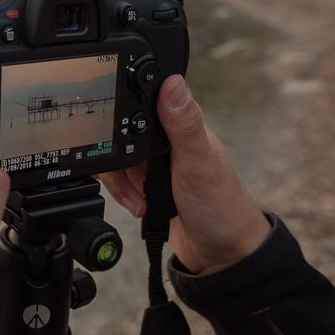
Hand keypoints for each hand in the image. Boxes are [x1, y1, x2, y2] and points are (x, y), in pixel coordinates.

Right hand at [97, 75, 270, 274]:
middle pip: (118, 127)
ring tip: (138, 199)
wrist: (220, 253)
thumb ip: (184, 124)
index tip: (114, 130)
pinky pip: (117, 178)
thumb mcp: (198, 163)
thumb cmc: (220, 206)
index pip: (140, 96)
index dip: (121, 107)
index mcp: (181, 120)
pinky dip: (121, 193)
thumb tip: (172, 82)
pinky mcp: (144, 179)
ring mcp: (153, 158)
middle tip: (130, 176)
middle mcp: (165, 135)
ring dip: (119, 180)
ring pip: (113, 154)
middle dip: (114, 155)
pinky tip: (139, 204)